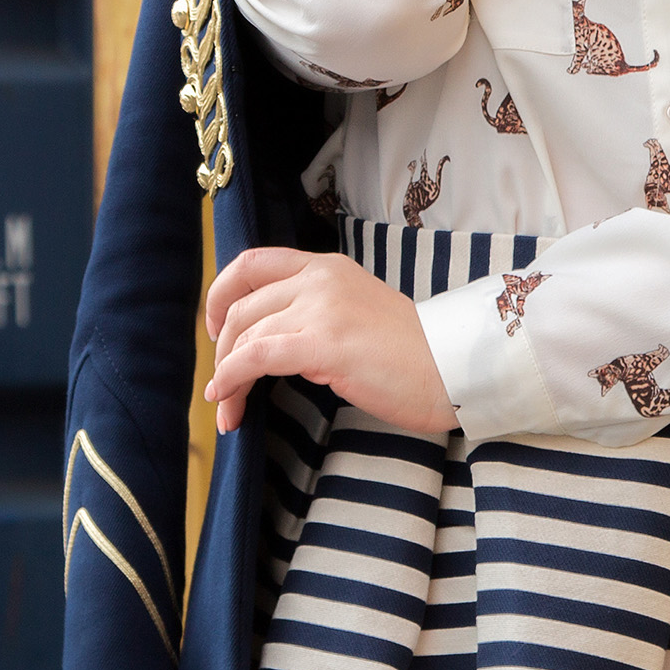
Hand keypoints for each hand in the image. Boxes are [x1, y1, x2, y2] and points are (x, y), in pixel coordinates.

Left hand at [203, 246, 455, 437]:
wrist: (453, 365)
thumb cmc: (411, 352)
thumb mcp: (356, 311)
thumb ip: (317, 310)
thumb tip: (270, 338)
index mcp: (327, 266)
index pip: (252, 263)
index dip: (221, 294)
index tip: (217, 329)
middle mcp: (319, 278)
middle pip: (241, 305)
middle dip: (220, 348)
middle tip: (223, 383)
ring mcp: (321, 308)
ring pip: (244, 334)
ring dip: (225, 375)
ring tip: (227, 406)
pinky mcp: (323, 343)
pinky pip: (256, 358)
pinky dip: (232, 379)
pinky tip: (227, 400)